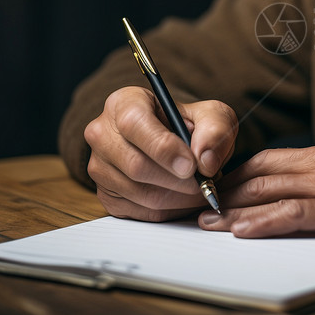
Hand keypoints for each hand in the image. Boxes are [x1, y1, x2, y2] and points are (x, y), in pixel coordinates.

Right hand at [84, 86, 237, 220]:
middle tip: (203, 183)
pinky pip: (139, 211)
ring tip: (199, 189)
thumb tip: (205, 161)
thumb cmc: (190, 124)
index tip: (191, 165)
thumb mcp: (211, 115)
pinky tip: (185, 198)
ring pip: (138, 193)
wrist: (176, 142)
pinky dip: (169, 210)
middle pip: (136, 165)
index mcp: (123, 103)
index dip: (164, 148)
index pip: (134, 124)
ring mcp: (99, 167)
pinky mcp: (106, 195)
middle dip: (177, 180)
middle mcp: (102, 134)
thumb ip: (215, 130)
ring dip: (177, 198)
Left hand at [199, 144, 314, 240]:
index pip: (271, 160)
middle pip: (262, 174)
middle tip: (199, 205)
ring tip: (208, 223)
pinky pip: (294, 213)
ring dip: (233, 208)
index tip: (216, 188)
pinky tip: (243, 230)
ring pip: (270, 192)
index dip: (239, 173)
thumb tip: (309, 194)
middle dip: (226, 191)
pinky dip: (264, 221)